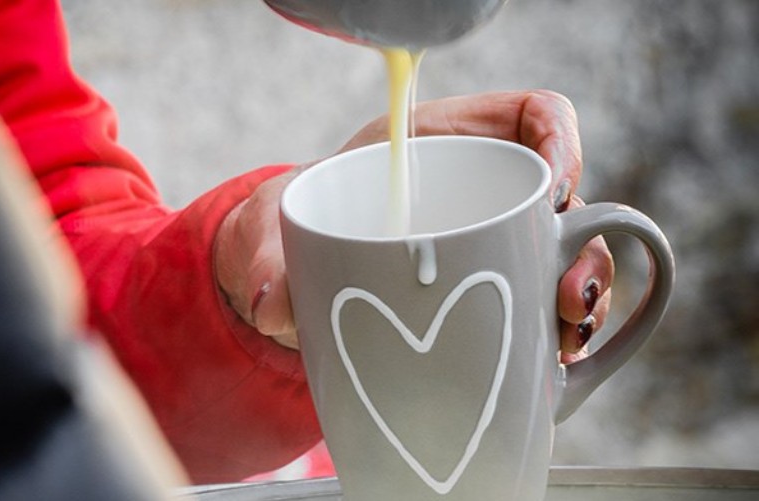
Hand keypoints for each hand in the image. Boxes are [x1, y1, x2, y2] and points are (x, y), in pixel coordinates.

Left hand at [215, 90, 613, 360]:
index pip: (530, 116)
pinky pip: (535, 310)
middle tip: (567, 299)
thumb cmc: (287, 237)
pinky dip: (550, 337)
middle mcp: (475, 195)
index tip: (553, 190)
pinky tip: (547, 366)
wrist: (288, 284)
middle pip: (564, 203)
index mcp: (437, 146)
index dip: (560, 140)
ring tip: (565, 341)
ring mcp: (486, 249)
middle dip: (584, 249)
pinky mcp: (483, 298)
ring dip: (581, 300)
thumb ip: (265, 258)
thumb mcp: (271, 234)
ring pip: (563, 261)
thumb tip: (272, 303)